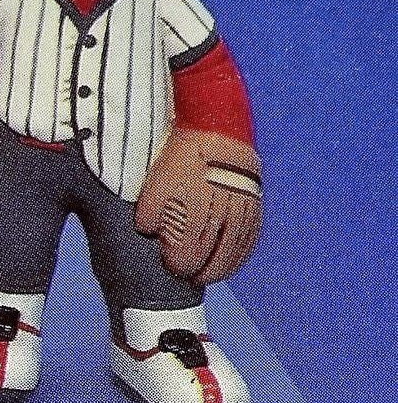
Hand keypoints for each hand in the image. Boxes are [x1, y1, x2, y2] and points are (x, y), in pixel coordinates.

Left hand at [135, 130, 261, 284]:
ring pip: (233, 255)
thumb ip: (148, 216)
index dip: (175, 265)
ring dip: (220, 270)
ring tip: (208, 275)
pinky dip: (240, 255)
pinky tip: (231, 260)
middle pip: (210, 263)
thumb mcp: (155, 184)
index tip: (168, 262)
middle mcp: (222, 220)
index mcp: (194, 218)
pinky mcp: (254, 204)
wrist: (216, 126)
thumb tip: (149, 234)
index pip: (185, 260)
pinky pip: (249, 240)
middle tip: (188, 276)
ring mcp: (241, 214)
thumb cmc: (181, 155)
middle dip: (196, 272)